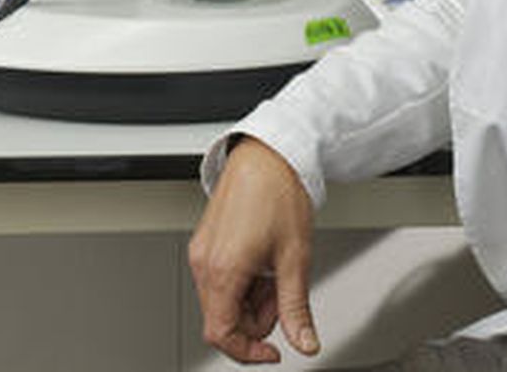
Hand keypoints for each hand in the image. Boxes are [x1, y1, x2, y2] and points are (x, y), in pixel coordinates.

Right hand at [188, 137, 320, 363]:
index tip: (273, 351)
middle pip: (222, 319)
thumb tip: (305, 342)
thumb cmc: (278, 194)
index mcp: (223, 270)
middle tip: (282, 294)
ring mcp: (201, 251)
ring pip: (221, 300)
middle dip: (256, 318)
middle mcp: (204, 262)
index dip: (249, 351)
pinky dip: (242, 282)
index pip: (221, 334)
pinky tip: (262, 261)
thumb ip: (296, 308)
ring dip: (251, 299)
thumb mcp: (295, 258)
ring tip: (275, 270)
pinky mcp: (204, 243)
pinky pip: (219, 279)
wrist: (267, 155)